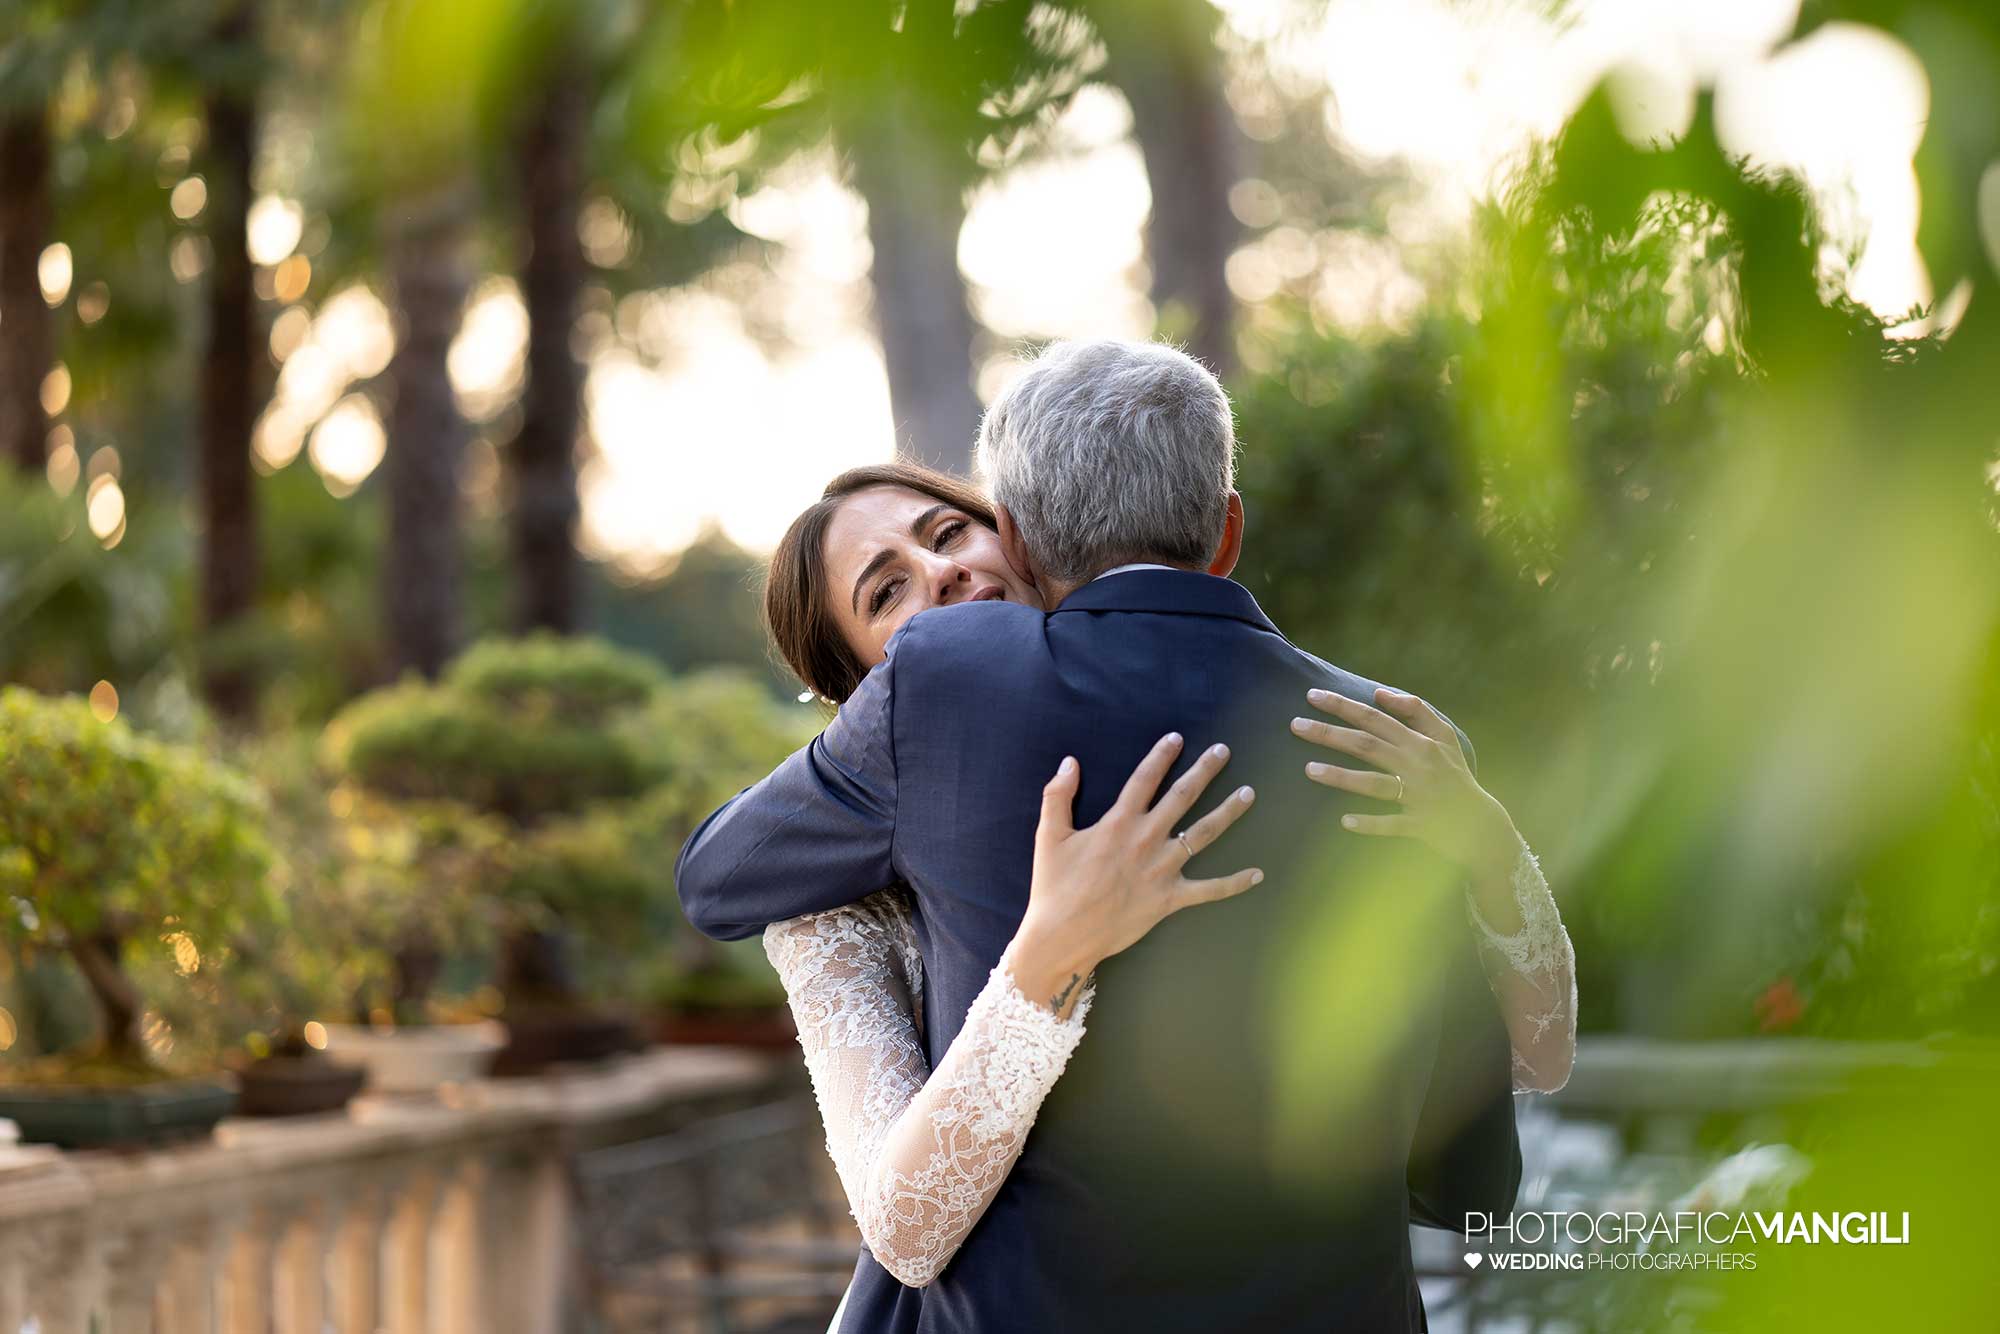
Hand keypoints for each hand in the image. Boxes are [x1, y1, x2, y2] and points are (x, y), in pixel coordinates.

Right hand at [1010, 733, 1262, 1013]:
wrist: (1063, 935)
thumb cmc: (1054, 885)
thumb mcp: (1049, 835)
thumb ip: (1058, 795)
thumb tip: (1069, 763)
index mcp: (1118, 822)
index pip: (1145, 778)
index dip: (1162, 755)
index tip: (1178, 738)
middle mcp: (1146, 839)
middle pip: (1182, 797)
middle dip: (1204, 771)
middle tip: (1224, 751)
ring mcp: (1162, 869)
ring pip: (1203, 834)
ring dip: (1228, 812)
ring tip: (1248, 793)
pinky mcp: (1170, 898)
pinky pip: (1209, 890)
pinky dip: (1234, 883)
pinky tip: (1257, 873)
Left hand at [1291, 687, 1519, 884]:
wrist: (1482, 824)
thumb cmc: (1455, 776)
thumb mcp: (1445, 738)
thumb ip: (1416, 711)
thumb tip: (1380, 692)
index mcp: (1421, 742)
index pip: (1376, 718)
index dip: (1344, 705)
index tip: (1312, 695)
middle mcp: (1418, 765)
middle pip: (1368, 745)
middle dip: (1330, 733)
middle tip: (1295, 725)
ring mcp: (1419, 796)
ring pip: (1375, 784)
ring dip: (1342, 777)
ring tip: (1309, 769)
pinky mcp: (1421, 825)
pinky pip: (1392, 824)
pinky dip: (1370, 823)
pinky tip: (1345, 821)